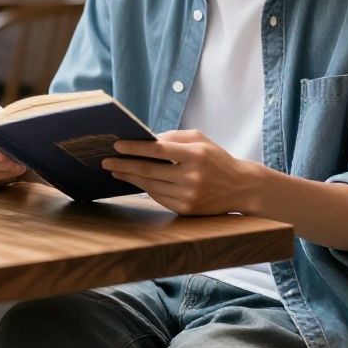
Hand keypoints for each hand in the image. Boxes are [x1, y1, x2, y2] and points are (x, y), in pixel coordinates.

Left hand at [103, 130, 263, 215]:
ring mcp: (189, 195)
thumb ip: (173, 137)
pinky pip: (158, 197)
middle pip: (148, 170)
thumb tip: (145, 140)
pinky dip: (146, 188)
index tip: (116, 145)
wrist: (241, 187)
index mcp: (195, 155)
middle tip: (106, 161)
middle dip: (124, 165)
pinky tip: (136, 181)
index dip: (134, 148)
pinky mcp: (186, 209)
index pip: (157, 150)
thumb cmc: (216, 159)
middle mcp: (191, 177)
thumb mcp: (199, 140)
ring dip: (130, 177)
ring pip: (150, 186)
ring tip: (116, 170)